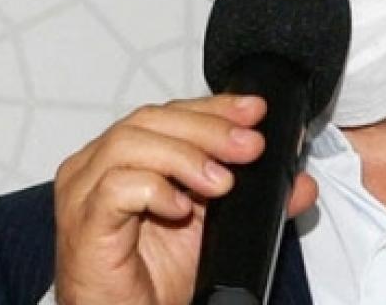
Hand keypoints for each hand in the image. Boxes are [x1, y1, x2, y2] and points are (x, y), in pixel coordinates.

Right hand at [53, 94, 317, 304]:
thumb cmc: (155, 278)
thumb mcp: (218, 229)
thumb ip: (256, 201)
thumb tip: (301, 184)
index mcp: (128, 155)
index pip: (171, 113)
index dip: (214, 107)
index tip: (254, 112)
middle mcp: (99, 164)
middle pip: (151, 119)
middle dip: (208, 128)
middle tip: (249, 146)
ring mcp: (85, 192)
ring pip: (131, 143)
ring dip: (185, 156)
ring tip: (221, 182)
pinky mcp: (83, 223)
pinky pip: (114, 188)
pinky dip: (154, 189)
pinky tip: (180, 207)